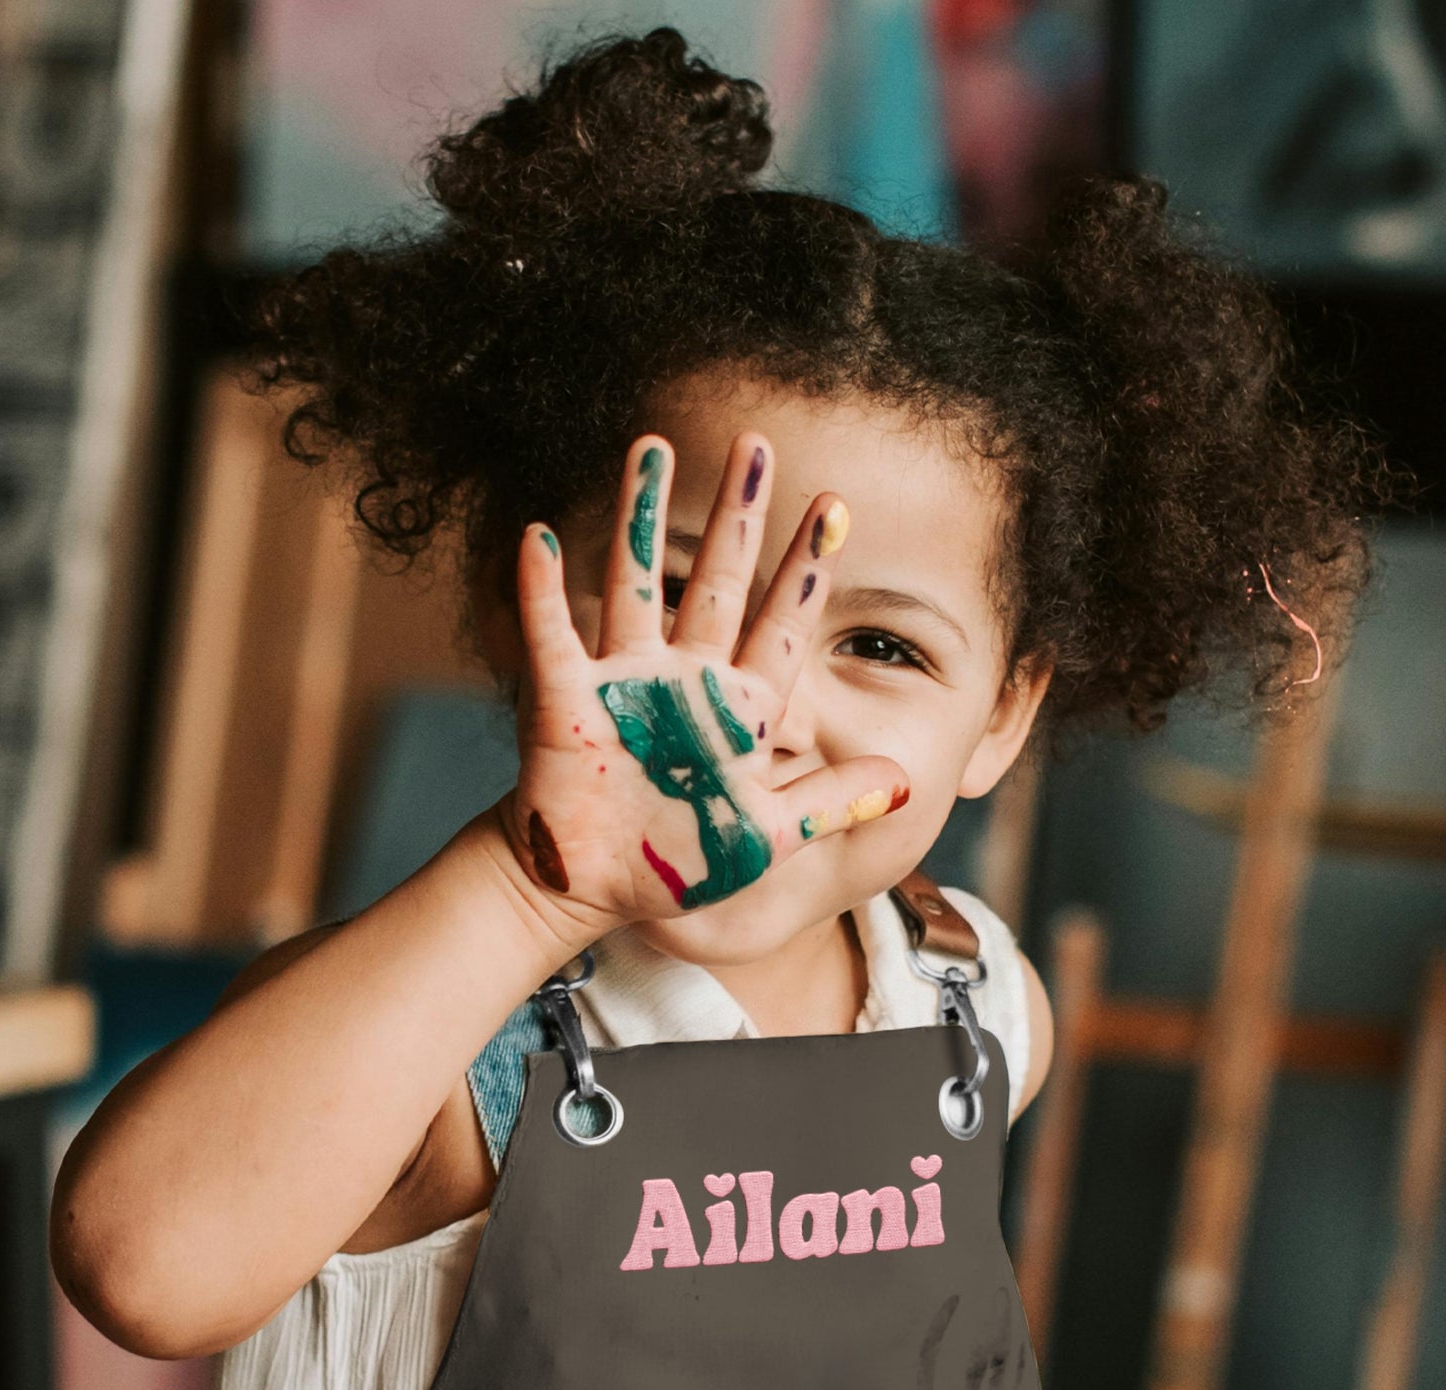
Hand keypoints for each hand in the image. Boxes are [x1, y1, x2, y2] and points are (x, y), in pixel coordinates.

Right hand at [498, 431, 910, 929]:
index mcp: (738, 708)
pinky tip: (540, 537)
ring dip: (640, 516)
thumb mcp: (767, 837)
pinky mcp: (566, 700)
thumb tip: (905, 780)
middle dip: (738, 516)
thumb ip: (831, 802)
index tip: (834, 508)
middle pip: (717, 581)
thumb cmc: (679, 860)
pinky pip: (553, 635)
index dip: (807, 570)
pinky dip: (542, 590)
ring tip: (650, 447)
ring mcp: (624, 682)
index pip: (782, 625)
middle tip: (756, 444)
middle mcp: (685, 678)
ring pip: (636, 584)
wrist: (595, 888)